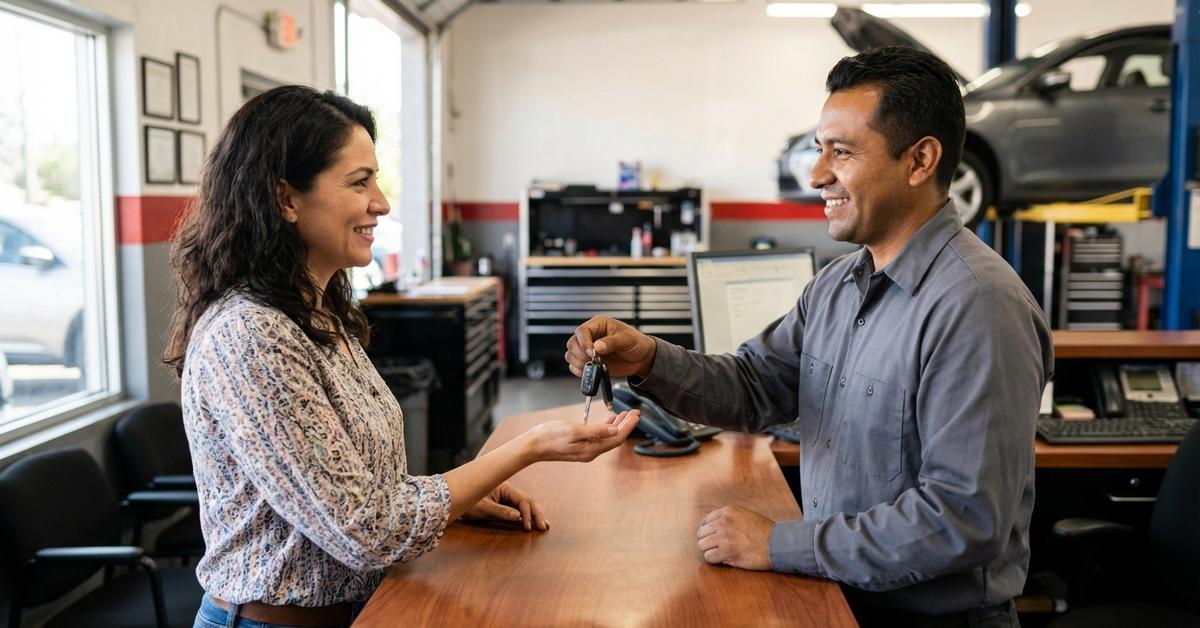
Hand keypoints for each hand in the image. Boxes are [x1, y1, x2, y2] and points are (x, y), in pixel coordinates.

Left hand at [461, 481, 548, 530]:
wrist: (453, 500)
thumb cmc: (467, 502)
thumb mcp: (483, 508)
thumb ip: (501, 512)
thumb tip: (518, 517)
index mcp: (504, 487)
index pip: (522, 500)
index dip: (527, 514)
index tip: (528, 527)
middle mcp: (507, 490)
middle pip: (527, 500)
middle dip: (537, 513)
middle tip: (545, 526)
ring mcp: (505, 496)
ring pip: (525, 504)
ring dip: (534, 514)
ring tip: (544, 525)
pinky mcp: (503, 502)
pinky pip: (518, 507)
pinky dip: (526, 514)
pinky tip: (532, 522)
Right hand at [523, 409, 640, 462]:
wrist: (533, 446)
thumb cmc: (550, 436)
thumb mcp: (574, 430)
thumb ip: (596, 431)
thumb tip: (615, 429)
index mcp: (591, 449)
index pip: (616, 438)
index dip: (628, 426)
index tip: (636, 414)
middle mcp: (591, 452)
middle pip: (614, 438)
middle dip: (626, 425)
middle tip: (635, 412)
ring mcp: (585, 450)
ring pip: (608, 437)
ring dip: (617, 425)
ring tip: (625, 414)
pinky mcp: (580, 446)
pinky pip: (599, 437)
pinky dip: (606, 427)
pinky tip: (609, 419)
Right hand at [565, 316, 656, 378]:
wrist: (641, 358)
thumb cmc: (636, 343)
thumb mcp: (627, 340)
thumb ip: (612, 342)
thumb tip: (597, 346)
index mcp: (599, 325)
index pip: (582, 331)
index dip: (584, 342)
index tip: (592, 352)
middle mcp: (591, 336)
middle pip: (573, 343)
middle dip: (580, 354)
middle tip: (593, 360)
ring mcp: (588, 350)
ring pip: (571, 355)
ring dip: (579, 363)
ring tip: (594, 365)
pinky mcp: (589, 362)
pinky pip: (575, 366)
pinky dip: (579, 370)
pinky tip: (590, 371)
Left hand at [696, 505, 774, 570]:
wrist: (778, 543)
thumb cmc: (765, 532)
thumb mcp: (746, 515)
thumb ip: (730, 518)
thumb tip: (713, 527)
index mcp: (728, 511)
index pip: (705, 520)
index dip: (707, 531)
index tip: (712, 538)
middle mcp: (723, 522)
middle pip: (701, 534)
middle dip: (707, 541)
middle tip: (716, 548)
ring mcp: (724, 537)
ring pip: (702, 545)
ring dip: (710, 551)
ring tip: (721, 554)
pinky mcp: (727, 551)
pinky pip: (708, 557)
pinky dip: (714, 560)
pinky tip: (724, 559)